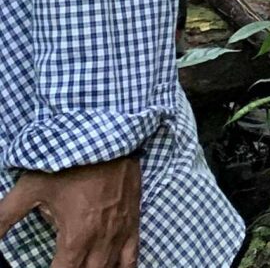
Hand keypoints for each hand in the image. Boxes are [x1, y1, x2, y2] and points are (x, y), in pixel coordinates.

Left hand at [0, 157, 140, 267]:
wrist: (109, 139)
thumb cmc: (69, 163)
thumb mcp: (30, 188)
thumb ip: (5, 216)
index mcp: (75, 237)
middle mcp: (100, 240)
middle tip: (63, 267)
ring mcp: (120, 233)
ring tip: (83, 267)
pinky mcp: (132, 223)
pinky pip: (132, 256)